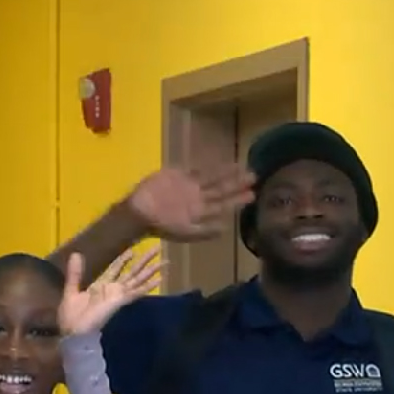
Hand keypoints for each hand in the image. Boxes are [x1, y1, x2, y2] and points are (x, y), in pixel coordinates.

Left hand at [57, 247, 161, 335]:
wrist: (74, 333)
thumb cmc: (72, 316)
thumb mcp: (72, 290)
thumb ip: (75, 273)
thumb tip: (76, 253)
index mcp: (101, 286)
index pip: (116, 269)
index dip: (124, 259)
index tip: (132, 250)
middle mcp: (113, 289)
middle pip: (132, 271)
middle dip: (144, 260)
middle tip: (156, 248)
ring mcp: (119, 295)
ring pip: (138, 279)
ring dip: (150, 270)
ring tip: (164, 261)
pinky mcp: (121, 301)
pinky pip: (136, 292)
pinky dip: (148, 286)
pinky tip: (159, 279)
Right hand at [127, 164, 254, 242]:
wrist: (139, 210)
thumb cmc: (161, 224)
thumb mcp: (184, 232)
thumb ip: (204, 231)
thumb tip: (226, 229)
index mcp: (201, 213)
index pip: (223, 205)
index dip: (237, 200)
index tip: (252, 194)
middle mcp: (198, 199)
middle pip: (221, 190)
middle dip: (237, 184)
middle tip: (254, 176)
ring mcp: (189, 187)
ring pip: (212, 178)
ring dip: (226, 173)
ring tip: (241, 166)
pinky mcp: (179, 176)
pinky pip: (197, 169)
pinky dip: (209, 165)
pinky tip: (220, 160)